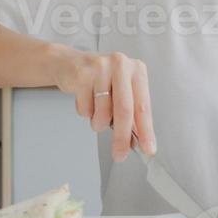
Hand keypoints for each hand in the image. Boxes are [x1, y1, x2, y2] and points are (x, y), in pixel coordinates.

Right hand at [48, 47, 154, 161]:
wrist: (70, 63)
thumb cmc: (100, 80)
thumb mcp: (121, 92)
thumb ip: (131, 114)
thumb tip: (138, 141)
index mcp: (137, 70)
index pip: (143, 106)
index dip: (146, 131)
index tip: (147, 149)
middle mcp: (121, 64)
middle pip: (124, 110)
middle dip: (122, 137)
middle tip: (120, 154)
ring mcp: (101, 67)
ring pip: (102, 112)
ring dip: (98, 123)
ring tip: (96, 112)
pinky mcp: (82, 74)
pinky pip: (85, 109)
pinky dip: (85, 112)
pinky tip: (84, 98)